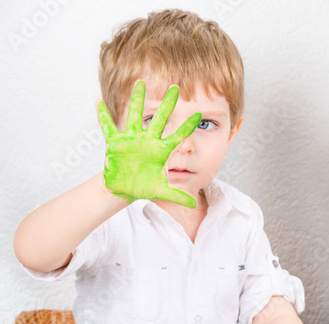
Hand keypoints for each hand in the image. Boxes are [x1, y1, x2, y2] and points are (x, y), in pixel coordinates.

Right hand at [96, 81, 201, 206]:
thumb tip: (193, 204)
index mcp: (160, 151)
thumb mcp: (160, 191)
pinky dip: (102, 116)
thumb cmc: (142, 186)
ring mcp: (132, 139)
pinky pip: (108, 127)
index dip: (187, 127)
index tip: (199, 116)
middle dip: (167, 104)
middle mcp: (148, 141)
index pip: (177, 137)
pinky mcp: (116, 143)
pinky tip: (97, 103)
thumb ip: (177, 196)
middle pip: (160, 119)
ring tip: (140, 84)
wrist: (124, 188)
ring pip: (135, 116)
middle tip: (176, 87)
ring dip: (137, 100)